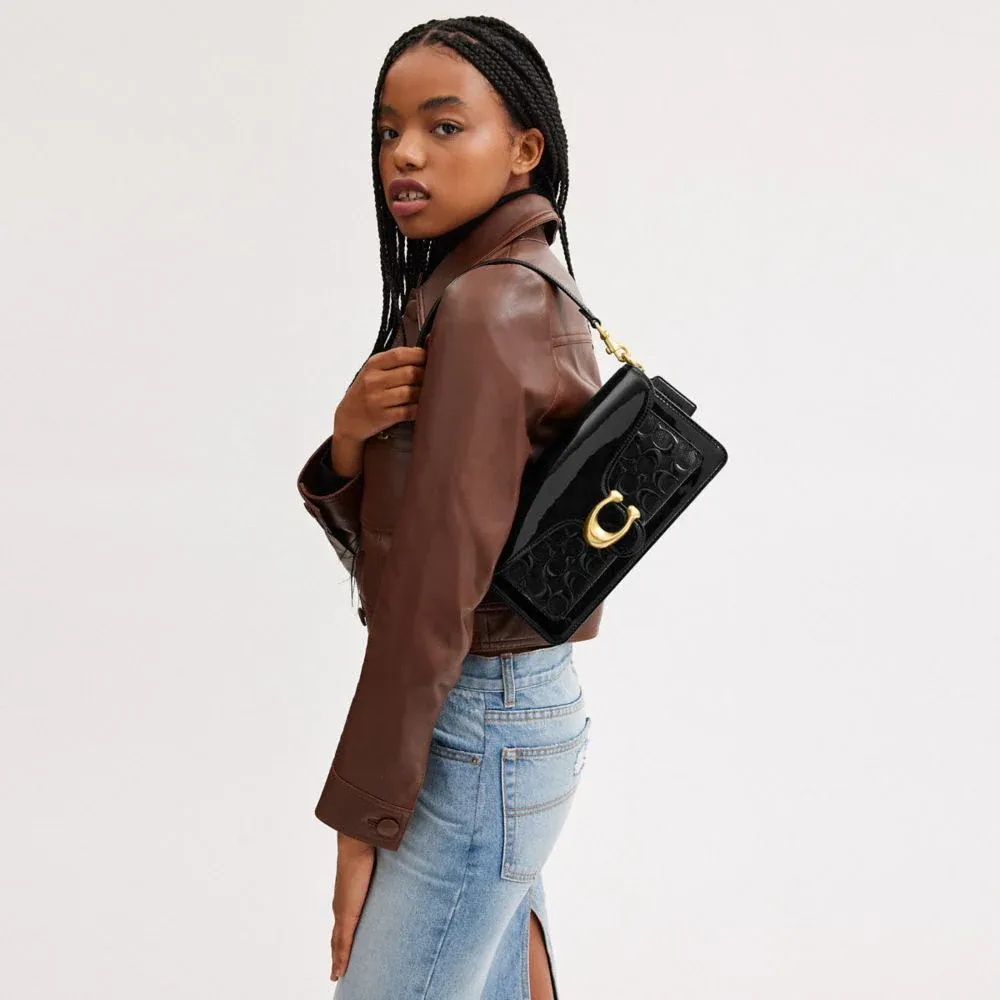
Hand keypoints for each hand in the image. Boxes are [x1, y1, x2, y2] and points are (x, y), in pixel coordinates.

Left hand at [330, 832, 375, 981]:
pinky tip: (339, 972)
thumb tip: (397, 864)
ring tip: (337, 974)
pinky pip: (343, 943)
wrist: (357, 843)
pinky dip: (341, 959)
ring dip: (338, 960)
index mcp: (347, 896)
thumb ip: (385, 870)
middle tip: (336, 971)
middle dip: (337, 953)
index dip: (341, 939)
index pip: (342, 922)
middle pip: (337, 937)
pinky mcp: (347, 915)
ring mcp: (342, 911)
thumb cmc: (367, 849)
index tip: (340, 952)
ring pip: (337, 943)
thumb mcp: (378, 866)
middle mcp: (341, 905)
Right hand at [334, 345, 427, 444]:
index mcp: (372, 365)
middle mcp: (373, 381)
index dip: (419, 355)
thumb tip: (425, 348)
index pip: (400, 354)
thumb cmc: (365, 392)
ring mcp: (377, 400)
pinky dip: (419, 408)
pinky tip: (422, 406)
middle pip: (410, 373)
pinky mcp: (383, 417)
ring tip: (428, 392)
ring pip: (411, 392)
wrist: (348, 419)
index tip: (428, 358)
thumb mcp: (372, 371)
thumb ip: (394, 361)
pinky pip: (408, 411)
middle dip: (425, 375)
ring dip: (424, 393)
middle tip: (432, 378)